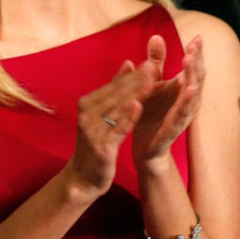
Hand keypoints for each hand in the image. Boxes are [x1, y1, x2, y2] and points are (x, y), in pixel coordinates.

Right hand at [64, 60, 149, 200]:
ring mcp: (92, 131)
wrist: (84, 176)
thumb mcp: (102, 113)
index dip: (133, 74)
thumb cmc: (96, 142)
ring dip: (135, 94)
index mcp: (87, 104)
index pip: (113, 86)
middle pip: (115, 95)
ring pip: (118, 109)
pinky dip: (128, 117)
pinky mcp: (101, 146)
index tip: (152, 62)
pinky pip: (117, 129)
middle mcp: (86, 115)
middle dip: (136, 81)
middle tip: (155, 67)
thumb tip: (128, 63)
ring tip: (152, 81)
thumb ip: (114, 89)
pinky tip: (139, 106)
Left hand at [131, 35, 203, 167]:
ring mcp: (183, 114)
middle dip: (196, 59)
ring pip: (192, 93)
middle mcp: (187, 101)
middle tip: (195, 43)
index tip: (197, 36)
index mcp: (182, 90)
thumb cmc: (150, 115)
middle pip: (197, 76)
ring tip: (190, 59)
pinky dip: (186, 100)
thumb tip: (156, 37)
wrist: (143, 147)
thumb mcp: (150, 86)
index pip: (193, 67)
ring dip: (191, 75)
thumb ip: (154, 64)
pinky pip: (182, 112)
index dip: (196, 52)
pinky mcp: (174, 126)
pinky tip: (189, 89)